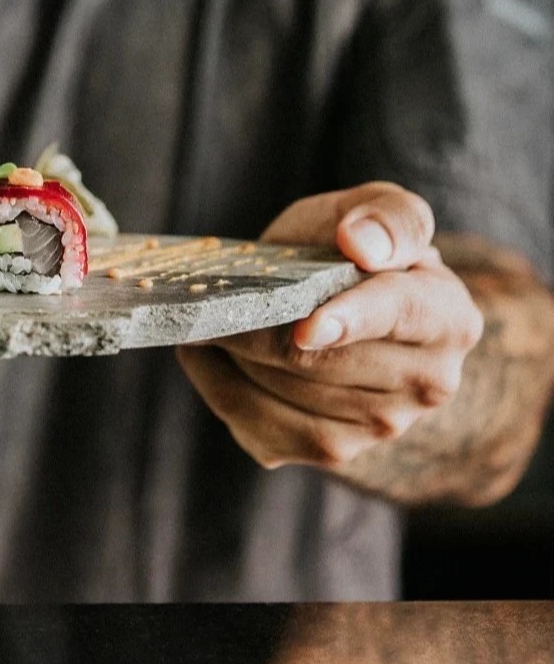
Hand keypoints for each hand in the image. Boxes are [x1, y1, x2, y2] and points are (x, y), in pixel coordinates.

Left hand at [176, 183, 483, 469]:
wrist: (340, 308)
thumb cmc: (355, 252)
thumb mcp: (376, 211)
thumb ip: (387, 216)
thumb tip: (362, 245)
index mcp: (449, 319)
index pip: (396, 316)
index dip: (347, 320)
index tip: (305, 327)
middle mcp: (427, 385)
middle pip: (322, 362)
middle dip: (262, 327)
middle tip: (218, 301)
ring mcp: (381, 427)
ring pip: (283, 393)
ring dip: (238, 354)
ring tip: (220, 318)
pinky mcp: (328, 451)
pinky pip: (255, 422)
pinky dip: (220, 382)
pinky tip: (213, 351)